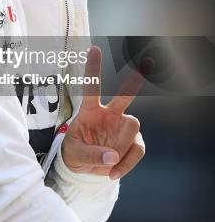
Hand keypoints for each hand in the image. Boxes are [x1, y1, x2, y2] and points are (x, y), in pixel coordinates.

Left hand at [61, 46, 145, 179]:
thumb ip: (91, 155)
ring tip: (108, 162)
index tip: (94, 49)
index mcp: (89, 111)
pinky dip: (127, 163)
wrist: (84, 170)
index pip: (91, 88)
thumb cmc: (75, 153)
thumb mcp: (75, 154)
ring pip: (133, 125)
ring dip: (123, 144)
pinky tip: (113, 172)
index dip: (93, 69)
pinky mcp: (132, 142)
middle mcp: (108, 114)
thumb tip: (112, 157)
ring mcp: (122, 127)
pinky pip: (137, 149)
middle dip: (134, 82)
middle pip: (124, 96)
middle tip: (146, 64)